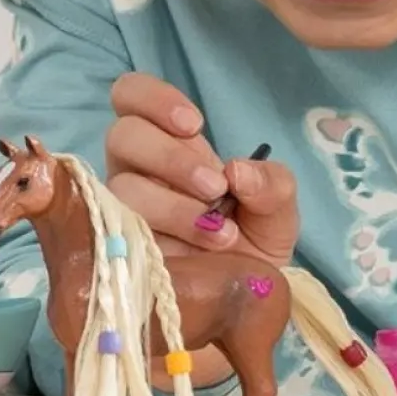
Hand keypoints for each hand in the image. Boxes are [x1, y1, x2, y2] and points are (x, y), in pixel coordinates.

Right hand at [103, 72, 299, 266]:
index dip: (153, 98)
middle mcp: (135, 169)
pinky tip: (197, 257)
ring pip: (125, 187)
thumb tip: (237, 171)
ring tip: (220, 234)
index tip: (193, 124)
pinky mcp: (118, 248)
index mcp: (165, 143)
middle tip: (215, 188)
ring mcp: (121, 209)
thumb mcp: (278, 209)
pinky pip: (122, 233)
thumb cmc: (252, 242)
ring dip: (176, 207)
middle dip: (172, 158)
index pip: (130, 95)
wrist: (242, 300)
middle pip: (123, 135)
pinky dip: (166, 240)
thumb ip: (273, 183)